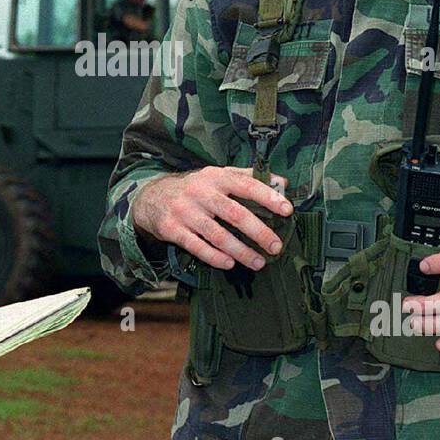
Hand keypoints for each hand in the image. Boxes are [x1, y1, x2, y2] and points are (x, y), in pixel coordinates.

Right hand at [130, 165, 292, 270]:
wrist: (152, 197)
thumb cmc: (195, 188)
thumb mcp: (218, 175)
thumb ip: (249, 177)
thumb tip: (282, 182)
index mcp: (216, 177)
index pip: (246, 185)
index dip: (268, 197)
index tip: (287, 210)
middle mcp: (200, 192)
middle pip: (234, 213)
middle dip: (259, 232)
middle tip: (276, 246)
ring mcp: (185, 211)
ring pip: (217, 235)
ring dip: (241, 251)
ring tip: (259, 262)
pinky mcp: (172, 229)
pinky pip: (197, 247)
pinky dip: (215, 257)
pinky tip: (230, 264)